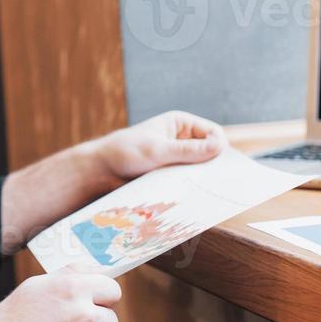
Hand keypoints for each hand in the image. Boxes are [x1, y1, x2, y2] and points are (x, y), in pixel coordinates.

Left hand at [93, 110, 226, 183]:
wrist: (100, 172)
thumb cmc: (124, 153)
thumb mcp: (157, 151)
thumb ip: (187, 150)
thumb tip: (220, 146)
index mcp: (181, 124)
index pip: (214, 133)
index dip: (219, 148)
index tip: (218, 166)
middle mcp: (182, 139)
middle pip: (210, 152)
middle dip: (212, 166)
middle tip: (216, 184)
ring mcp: (178, 157)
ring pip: (201, 169)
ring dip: (202, 179)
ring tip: (203, 192)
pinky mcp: (171, 174)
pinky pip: (189, 181)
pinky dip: (192, 187)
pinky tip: (192, 198)